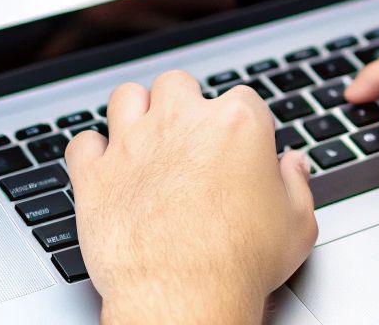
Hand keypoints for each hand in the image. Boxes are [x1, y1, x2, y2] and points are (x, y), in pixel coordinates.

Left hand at [66, 71, 317, 324]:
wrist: (185, 296)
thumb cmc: (242, 262)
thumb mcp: (296, 224)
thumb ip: (296, 184)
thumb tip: (292, 166)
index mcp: (237, 123)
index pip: (242, 98)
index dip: (242, 124)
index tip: (239, 149)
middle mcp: (182, 121)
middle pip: (178, 84)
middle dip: (183, 104)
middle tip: (188, 136)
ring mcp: (133, 144)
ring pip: (126, 96)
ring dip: (135, 112)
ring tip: (143, 137)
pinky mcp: (95, 174)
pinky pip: (82, 142)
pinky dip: (91, 152)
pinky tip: (105, 167)